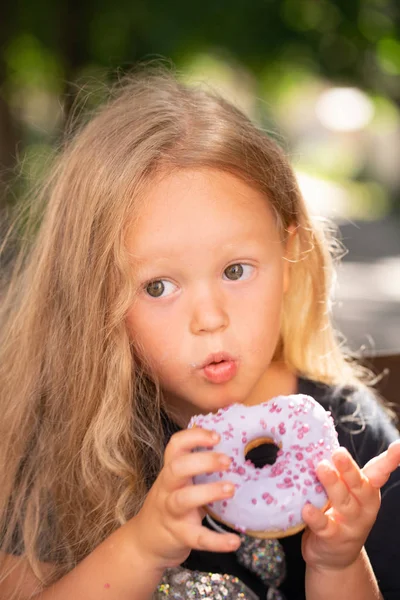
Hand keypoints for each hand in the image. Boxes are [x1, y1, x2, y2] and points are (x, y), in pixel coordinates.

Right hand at [128, 427, 240, 569]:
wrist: (144, 542)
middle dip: (203, 461)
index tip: (216, 436)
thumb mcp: (177, 483)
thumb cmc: (169, 505)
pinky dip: (217, 541)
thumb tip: (234, 450)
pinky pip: (197, 538)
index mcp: (170, 472)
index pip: (176, 446)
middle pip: (177, 468)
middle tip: (228, 461)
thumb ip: (197, 470)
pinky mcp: (179, 536)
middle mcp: (167, 488)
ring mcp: (171, 512)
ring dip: (209, 492)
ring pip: (184, 499)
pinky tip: (235, 541)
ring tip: (231, 489)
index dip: (194, 436)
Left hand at [301, 439, 399, 570]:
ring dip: (332, 485)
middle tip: (338, 452)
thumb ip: (340, 472)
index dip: (390, 460)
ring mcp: (350, 524)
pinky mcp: (334, 539)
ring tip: (321, 468)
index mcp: (367, 491)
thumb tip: (325, 442)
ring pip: (344, 503)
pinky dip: (316, 517)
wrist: (334, 557)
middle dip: (349, 468)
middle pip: (358, 484)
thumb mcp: (345, 492)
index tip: (399, 446)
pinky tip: (307, 508)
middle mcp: (363, 506)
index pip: (380, 472)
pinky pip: (325, 527)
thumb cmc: (337, 513)